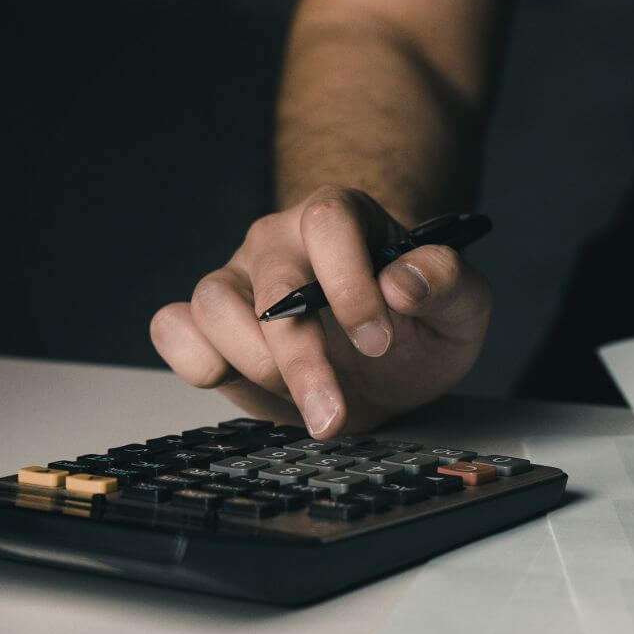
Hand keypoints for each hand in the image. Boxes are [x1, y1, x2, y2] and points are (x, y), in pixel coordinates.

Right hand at [149, 186, 490, 436]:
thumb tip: (403, 282)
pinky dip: (194, 359)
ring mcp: (238, 277)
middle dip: (301, 357)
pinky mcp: (206, 323)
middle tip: (333, 413)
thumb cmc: (418, 324)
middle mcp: (282, 241)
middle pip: (271, 280)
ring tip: (302, 401)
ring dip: (255, 366)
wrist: (384, 361)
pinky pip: (172, 327)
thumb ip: (447, 283)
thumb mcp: (461, 308)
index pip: (329, 223)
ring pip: (213, 302)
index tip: (377, 341)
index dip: (349, 283)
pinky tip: (235, 381)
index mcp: (343, 220)